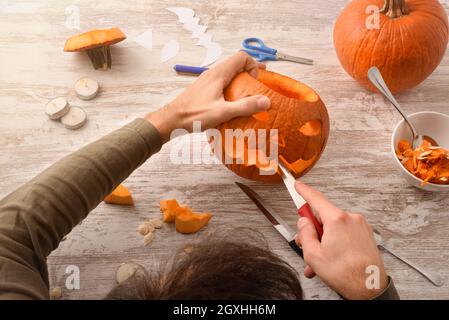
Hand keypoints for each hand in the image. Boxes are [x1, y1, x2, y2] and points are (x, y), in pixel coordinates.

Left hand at [145, 52, 270, 142]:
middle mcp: (212, 74)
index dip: (253, 65)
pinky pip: (222, 83)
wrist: (171, 120)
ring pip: (228, 75)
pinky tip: (233, 104)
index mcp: (218, 74)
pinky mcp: (203, 90)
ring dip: (241, 82)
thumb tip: (266, 101)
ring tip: (249, 96)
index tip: (258, 80)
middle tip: (260, 86)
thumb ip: (245, 106)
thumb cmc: (194, 115)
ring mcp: (207, 81)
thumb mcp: (222, 112)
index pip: (241, 57)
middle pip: (236, 65)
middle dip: (250, 74)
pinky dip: (231, 89)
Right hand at [294, 180, 387, 299]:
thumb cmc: (346, 273)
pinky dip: (335, 244)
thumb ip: (305, 233)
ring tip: (319, 261)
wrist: (370, 288)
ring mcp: (360, 226)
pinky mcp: (365, 235)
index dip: (304, 191)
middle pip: (323, 217)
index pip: (316, 198)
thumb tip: (304, 223)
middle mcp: (350, 218)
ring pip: (333, 228)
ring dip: (323, 242)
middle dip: (312, 231)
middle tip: (306, 246)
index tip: (298, 186)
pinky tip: (330, 259)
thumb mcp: (313, 254)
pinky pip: (344, 234)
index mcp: (337, 219)